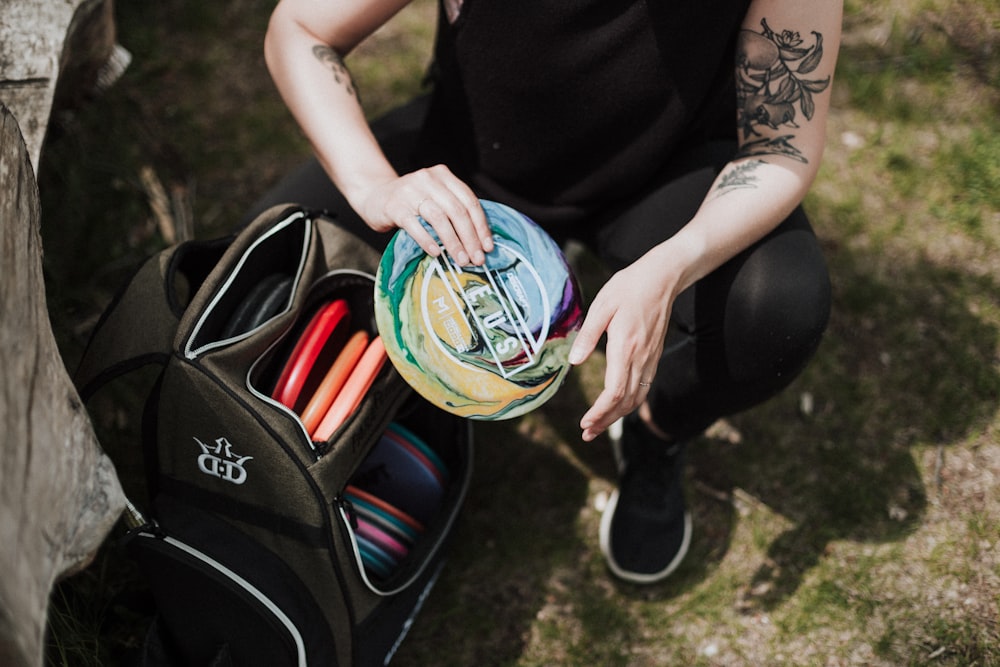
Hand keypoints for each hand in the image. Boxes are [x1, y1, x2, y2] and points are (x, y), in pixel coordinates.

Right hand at [358, 165, 493, 264]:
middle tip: (476, 258)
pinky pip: (415, 225)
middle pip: (457, 211)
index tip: (487, 246)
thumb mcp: (434, 196)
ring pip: (439, 218)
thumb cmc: (410, 201)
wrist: (374, 195)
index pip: (469, 201)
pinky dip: (427, 240)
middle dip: (470, 238)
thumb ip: (453, 209)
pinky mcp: (395, 206)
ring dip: (452, 242)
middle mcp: (428, 179)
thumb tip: (479, 240)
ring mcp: (410, 192)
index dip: (481, 225)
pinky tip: (436, 253)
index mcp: (443, 176)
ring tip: (460, 259)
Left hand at [568, 254, 677, 441]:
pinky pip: (643, 387)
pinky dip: (629, 403)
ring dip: (617, 416)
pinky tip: (617, 408)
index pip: (614, 392)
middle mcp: (641, 358)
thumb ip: (588, 335)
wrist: (663, 277)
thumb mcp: (602, 305)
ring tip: (598, 427)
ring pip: (636, 398)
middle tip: (587, 434)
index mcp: (625, 347)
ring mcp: (650, 359)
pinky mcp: (654, 356)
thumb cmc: (629, 287)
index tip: (585, 423)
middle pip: (625, 402)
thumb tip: (574, 362)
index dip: (600, 412)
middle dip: (606, 421)